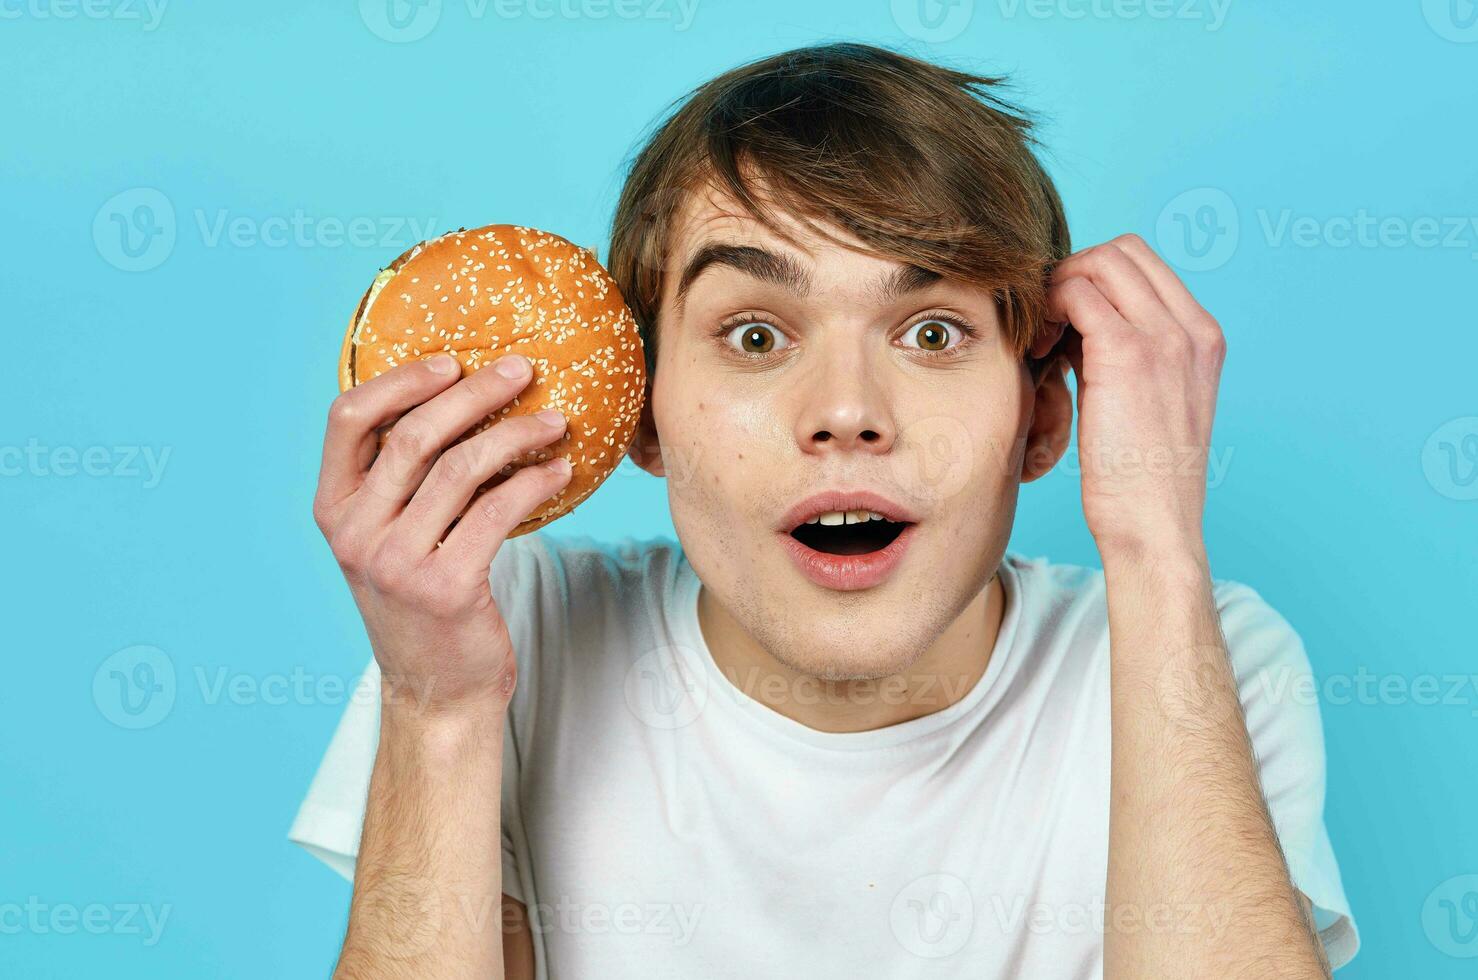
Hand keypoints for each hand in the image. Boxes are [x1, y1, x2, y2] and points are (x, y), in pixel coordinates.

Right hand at [312, 353, 571, 713]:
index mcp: (333, 510)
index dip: (399, 380)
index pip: (346, 420)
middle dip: (474, 393)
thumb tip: (459, 398)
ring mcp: (396, 562)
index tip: (450, 361)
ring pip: (461, 468)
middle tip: (521, 369)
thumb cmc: (422, 602)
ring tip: (555, 421)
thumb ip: (400, 482)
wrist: (436, 690)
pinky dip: (533, 482)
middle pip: (413, 435)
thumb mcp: (390, 539)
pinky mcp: (444, 587)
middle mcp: (354, 533)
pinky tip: (559, 471)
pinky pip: (497, 512)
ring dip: (516, 434)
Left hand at [1033, 234, 1226, 558]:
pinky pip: (1074, 293)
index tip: (1066, 323)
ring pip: (1097, 262)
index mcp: (1203, 336)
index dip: (1095, 279)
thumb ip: (1128, 353)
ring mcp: (1164, 337)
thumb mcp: (1150, 402)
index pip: (1144, 264)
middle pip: (1121, 251)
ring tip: (1043, 343)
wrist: (1156, 526)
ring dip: (1057, 291)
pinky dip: (1047, 312)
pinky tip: (1039, 353)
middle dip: (1072, 276)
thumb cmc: (1143, 478)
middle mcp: (1192, 328)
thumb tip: (1077, 323)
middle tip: (1047, 326)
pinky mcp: (1128, 353)